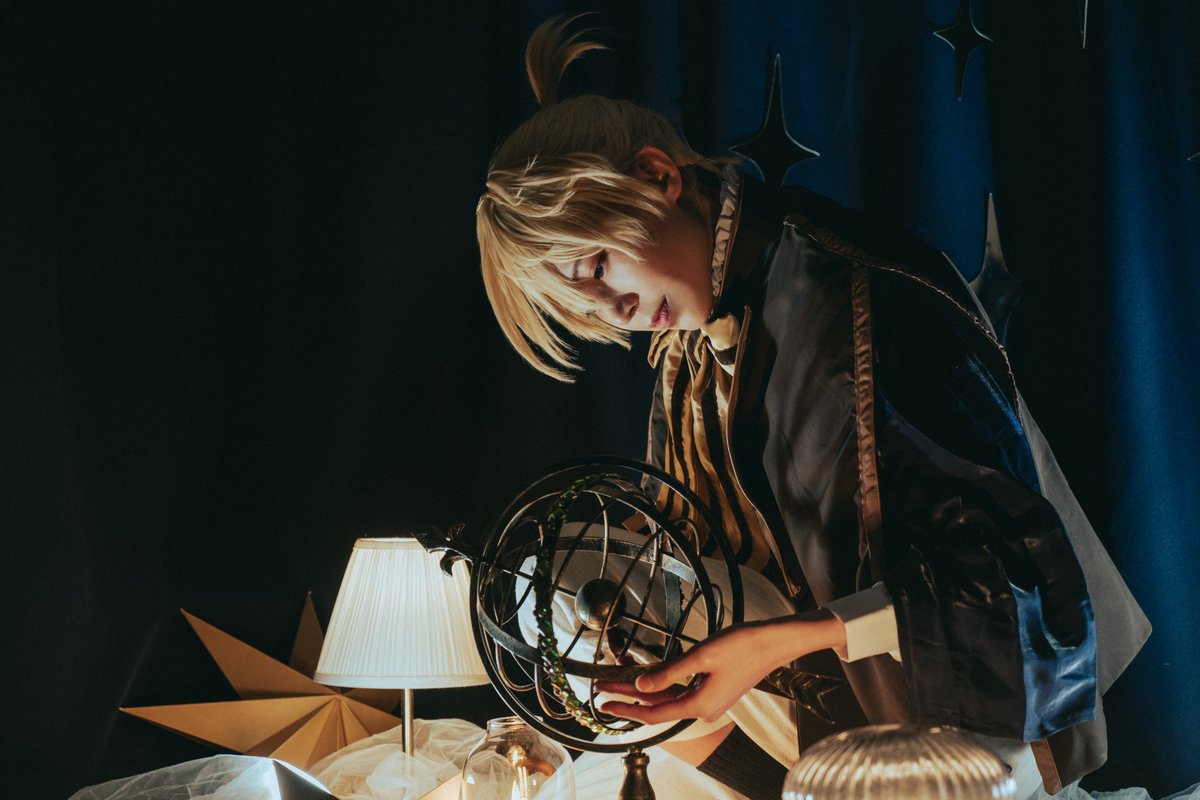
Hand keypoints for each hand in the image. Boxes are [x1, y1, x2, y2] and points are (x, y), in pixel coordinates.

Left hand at [595, 610, 844, 724]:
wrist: (774, 643)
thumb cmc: (742, 645)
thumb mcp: (701, 656)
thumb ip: (668, 673)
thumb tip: (640, 686)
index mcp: (699, 705)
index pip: (653, 712)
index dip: (626, 707)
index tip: (602, 701)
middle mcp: (703, 709)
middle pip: (657, 706)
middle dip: (628, 694)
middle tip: (601, 685)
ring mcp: (709, 701)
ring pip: (668, 697)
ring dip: (644, 686)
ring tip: (619, 672)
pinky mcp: (713, 691)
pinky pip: (681, 690)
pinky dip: (663, 681)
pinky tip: (649, 670)